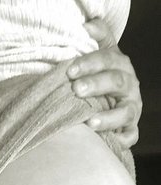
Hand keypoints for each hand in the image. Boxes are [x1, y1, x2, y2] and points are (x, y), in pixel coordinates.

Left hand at [66, 17, 141, 147]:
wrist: (112, 106)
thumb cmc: (100, 80)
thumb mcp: (101, 57)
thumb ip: (98, 39)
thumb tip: (87, 25)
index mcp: (121, 66)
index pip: (108, 59)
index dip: (90, 64)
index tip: (70, 70)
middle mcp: (130, 87)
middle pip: (117, 82)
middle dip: (96, 85)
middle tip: (76, 90)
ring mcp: (131, 110)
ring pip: (125, 112)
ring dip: (108, 117)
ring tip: (89, 122)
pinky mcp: (131, 131)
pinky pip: (129, 137)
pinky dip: (118, 140)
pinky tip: (103, 141)